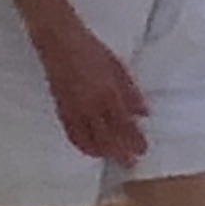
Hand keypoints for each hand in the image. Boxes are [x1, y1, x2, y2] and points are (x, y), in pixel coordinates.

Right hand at [40, 17, 149, 164]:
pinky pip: (73, 135)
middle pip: (108, 138)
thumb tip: (144, 112)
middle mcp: (91, 106)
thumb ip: (131, 92)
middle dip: (121, 153)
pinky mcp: (62, 110)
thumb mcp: (117, 67)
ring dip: (103, 153)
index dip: (134, 140)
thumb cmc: (90, 50)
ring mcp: (75, 110)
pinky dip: (83, 146)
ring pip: (90, 141)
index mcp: (108, 94)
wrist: (60, 42)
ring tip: (113, 158)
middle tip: (131, 163)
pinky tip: (91, 150)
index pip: (125, 125)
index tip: (142, 150)